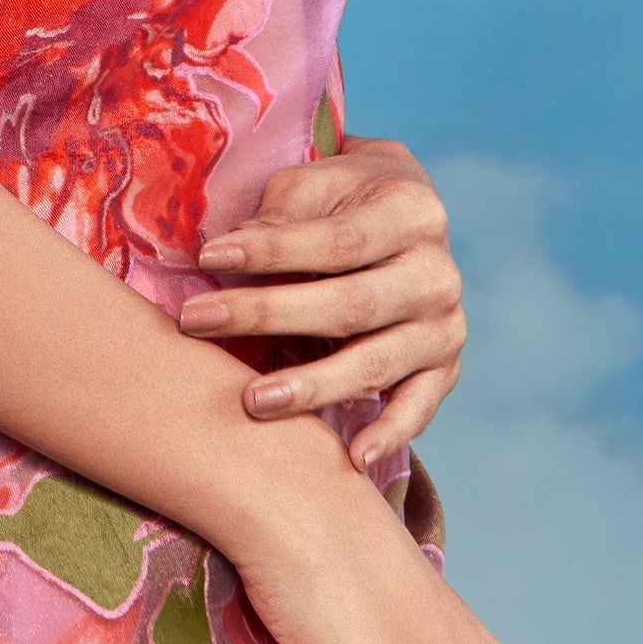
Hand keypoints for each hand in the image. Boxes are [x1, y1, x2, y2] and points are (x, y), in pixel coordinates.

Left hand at [179, 135, 464, 470]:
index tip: (209, 257)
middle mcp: (438, 273)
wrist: (403, 213)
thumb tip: (231, 253)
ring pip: (376, 363)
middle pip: (351, 306)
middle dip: (269, 316)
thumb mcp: (314, 185)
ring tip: (253, 401)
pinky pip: (418, 407)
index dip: (272, 252)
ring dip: (313, 386)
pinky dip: (390, 434)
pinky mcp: (442, 368)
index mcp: (412, 212)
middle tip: (198, 321)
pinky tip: (354, 458)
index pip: (336, 241)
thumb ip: (280, 217)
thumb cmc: (341, 198)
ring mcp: (444, 326)